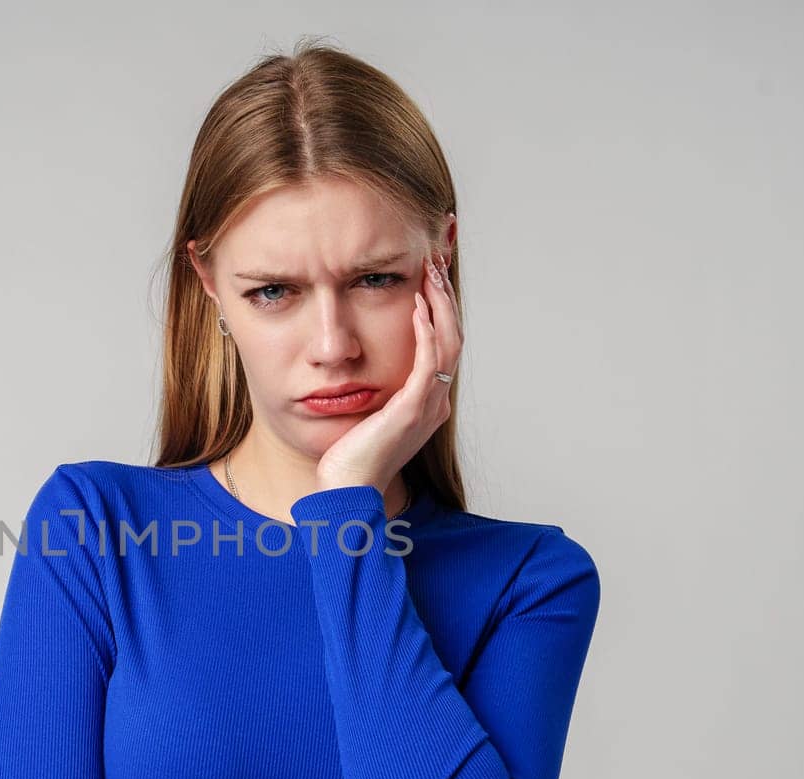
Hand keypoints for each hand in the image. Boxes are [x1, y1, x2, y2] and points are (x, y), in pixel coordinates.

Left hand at [313, 248, 461, 493]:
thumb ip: (375, 388)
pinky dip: (427, 330)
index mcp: (429, 402)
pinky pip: (429, 361)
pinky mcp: (413, 409)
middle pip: (454, 337)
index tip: (429, 279)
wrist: (349, 490)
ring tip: (430, 273)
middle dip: (445, 297)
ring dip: (440, 304)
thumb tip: (360, 362)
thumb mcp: (367, 413)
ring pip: (450, 343)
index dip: (441, 310)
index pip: (445, 345)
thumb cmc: (351, 456)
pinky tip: (417, 306)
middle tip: (434, 263)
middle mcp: (436, 401)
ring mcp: (429, 405)